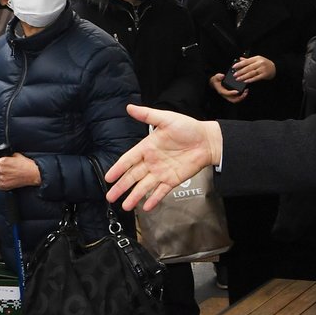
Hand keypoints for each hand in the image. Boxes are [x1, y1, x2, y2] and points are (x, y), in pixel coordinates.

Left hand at [0, 153, 40, 190]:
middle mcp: (1, 169)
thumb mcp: (18, 155)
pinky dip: (2, 185)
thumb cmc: (27, 165)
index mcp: (3, 161)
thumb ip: (10, 156)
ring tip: (11, 177)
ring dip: (3, 178)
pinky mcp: (4, 185)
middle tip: (10, 172)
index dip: (2, 164)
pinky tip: (8, 182)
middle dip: (2, 171)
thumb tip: (7, 157)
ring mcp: (2, 177)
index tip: (6, 166)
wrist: (33, 174)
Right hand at [105, 103, 221, 210]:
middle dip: (121, 187)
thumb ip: (147, 115)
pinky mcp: (173, 180)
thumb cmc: (188, 128)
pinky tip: (146, 207)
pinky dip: (154, 199)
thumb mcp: (166, 119)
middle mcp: (152, 161)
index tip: (108, 177)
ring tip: (125, 206)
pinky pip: (161, 191)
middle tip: (110, 197)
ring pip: (144, 186)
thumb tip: (129, 107)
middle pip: (132, 176)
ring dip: (134, 196)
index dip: (117, 169)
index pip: (128, 160)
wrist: (207, 141)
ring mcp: (162, 172)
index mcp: (147, 147)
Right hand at [210, 73, 247, 102]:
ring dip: (242, 97)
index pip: (227, 94)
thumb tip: (222, 76)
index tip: (237, 91)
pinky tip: (245, 90)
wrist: (216, 83)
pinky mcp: (232, 95)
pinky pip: (238, 98)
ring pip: (237, 100)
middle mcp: (226, 95)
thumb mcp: (216, 77)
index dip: (232, 93)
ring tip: (246, 91)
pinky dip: (242, 95)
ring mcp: (229, 96)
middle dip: (240, 97)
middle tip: (245, 92)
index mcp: (222, 91)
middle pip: (233, 100)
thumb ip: (219, 76)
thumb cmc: (217, 80)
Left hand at [232, 55, 276, 83]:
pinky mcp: (264, 75)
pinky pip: (256, 78)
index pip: (246, 61)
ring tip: (238, 79)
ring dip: (244, 76)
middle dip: (240, 72)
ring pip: (251, 73)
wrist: (275, 68)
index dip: (239, 64)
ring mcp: (262, 69)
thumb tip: (240, 59)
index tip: (234, 67)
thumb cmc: (265, 63)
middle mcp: (259, 63)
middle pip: (248, 68)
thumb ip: (248, 60)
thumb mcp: (257, 59)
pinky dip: (250, 80)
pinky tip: (246, 81)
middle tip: (235, 75)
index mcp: (257, 58)